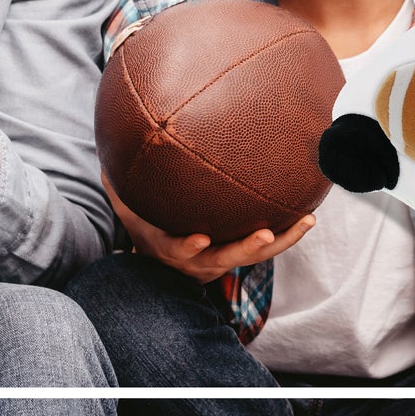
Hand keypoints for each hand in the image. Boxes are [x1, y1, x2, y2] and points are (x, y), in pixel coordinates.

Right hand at [103, 174, 314, 284]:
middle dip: (246, 248)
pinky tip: (309, 213)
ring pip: (255, 256)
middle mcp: (200, 259)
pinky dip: (288, 232)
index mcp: (171, 248)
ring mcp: (223, 259)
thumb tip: (105, 156)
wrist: (163, 259)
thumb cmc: (147, 224)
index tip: (200, 238)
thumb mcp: (130, 209)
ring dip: (282, 241)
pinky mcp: (240, 253)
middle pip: (226, 259)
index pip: (179, 250)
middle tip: (265, 234)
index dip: (188, 247)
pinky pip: (268, 245)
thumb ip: (119, 186)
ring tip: (306, 221)